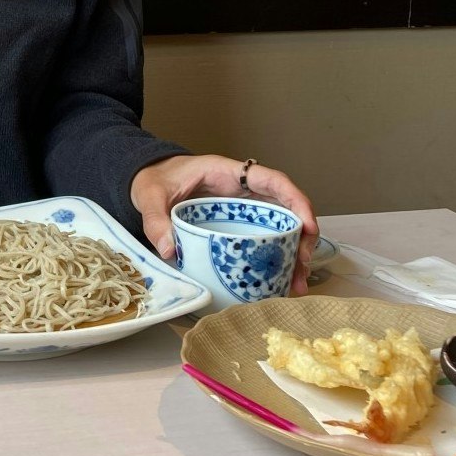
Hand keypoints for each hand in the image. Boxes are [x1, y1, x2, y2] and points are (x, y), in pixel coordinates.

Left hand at [129, 154, 318, 295]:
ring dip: (292, 252)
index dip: (296, 201)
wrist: (146, 181)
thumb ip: (156, 219)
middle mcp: (242, 189)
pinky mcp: (236, 224)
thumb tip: (169, 250)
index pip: (273, 180)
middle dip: (302, 236)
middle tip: (303, 266)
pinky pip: (263, 238)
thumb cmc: (153, 180)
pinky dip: (273, 258)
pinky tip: (278, 281)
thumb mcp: (150, 196)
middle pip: (286, 208)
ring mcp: (242, 207)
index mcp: (227, 172)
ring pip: (280, 227)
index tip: (309, 225)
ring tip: (296, 283)